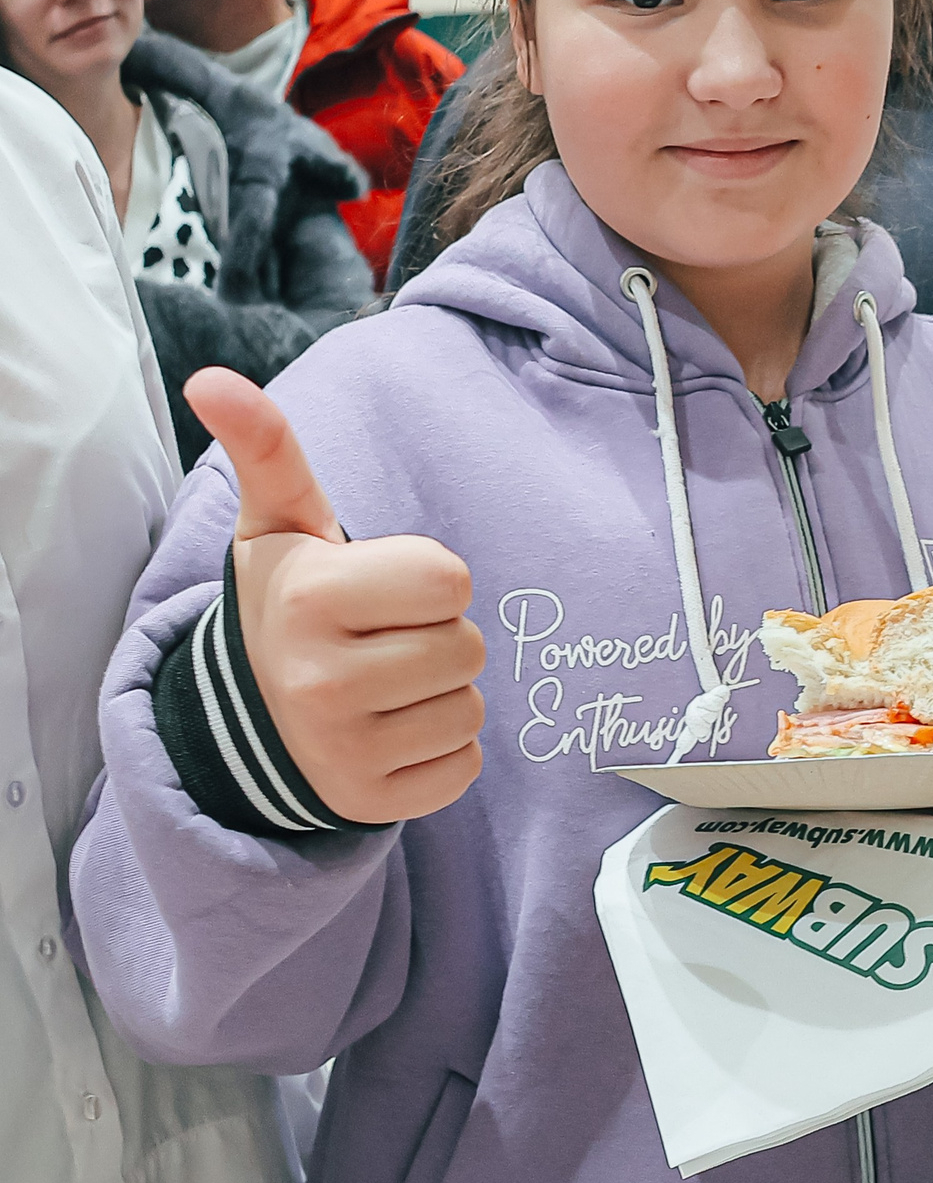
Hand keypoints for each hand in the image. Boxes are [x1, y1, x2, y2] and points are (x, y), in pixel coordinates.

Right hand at [187, 367, 483, 824]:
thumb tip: (212, 378)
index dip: (428, 579)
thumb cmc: (292, 601)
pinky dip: (441, 750)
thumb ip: (267, 449)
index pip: (452, 580)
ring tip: (382, 687)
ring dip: (441, 693)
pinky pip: (466, 764)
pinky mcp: (370, 804)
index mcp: (309, 601)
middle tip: (380, 641)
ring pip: (471, 706)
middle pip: (467, 645)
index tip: (378, 590)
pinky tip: (388, 734)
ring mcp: (341, 753)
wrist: (249, 716)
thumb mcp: (281, 527)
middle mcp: (320, 683)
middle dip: (437, 636)